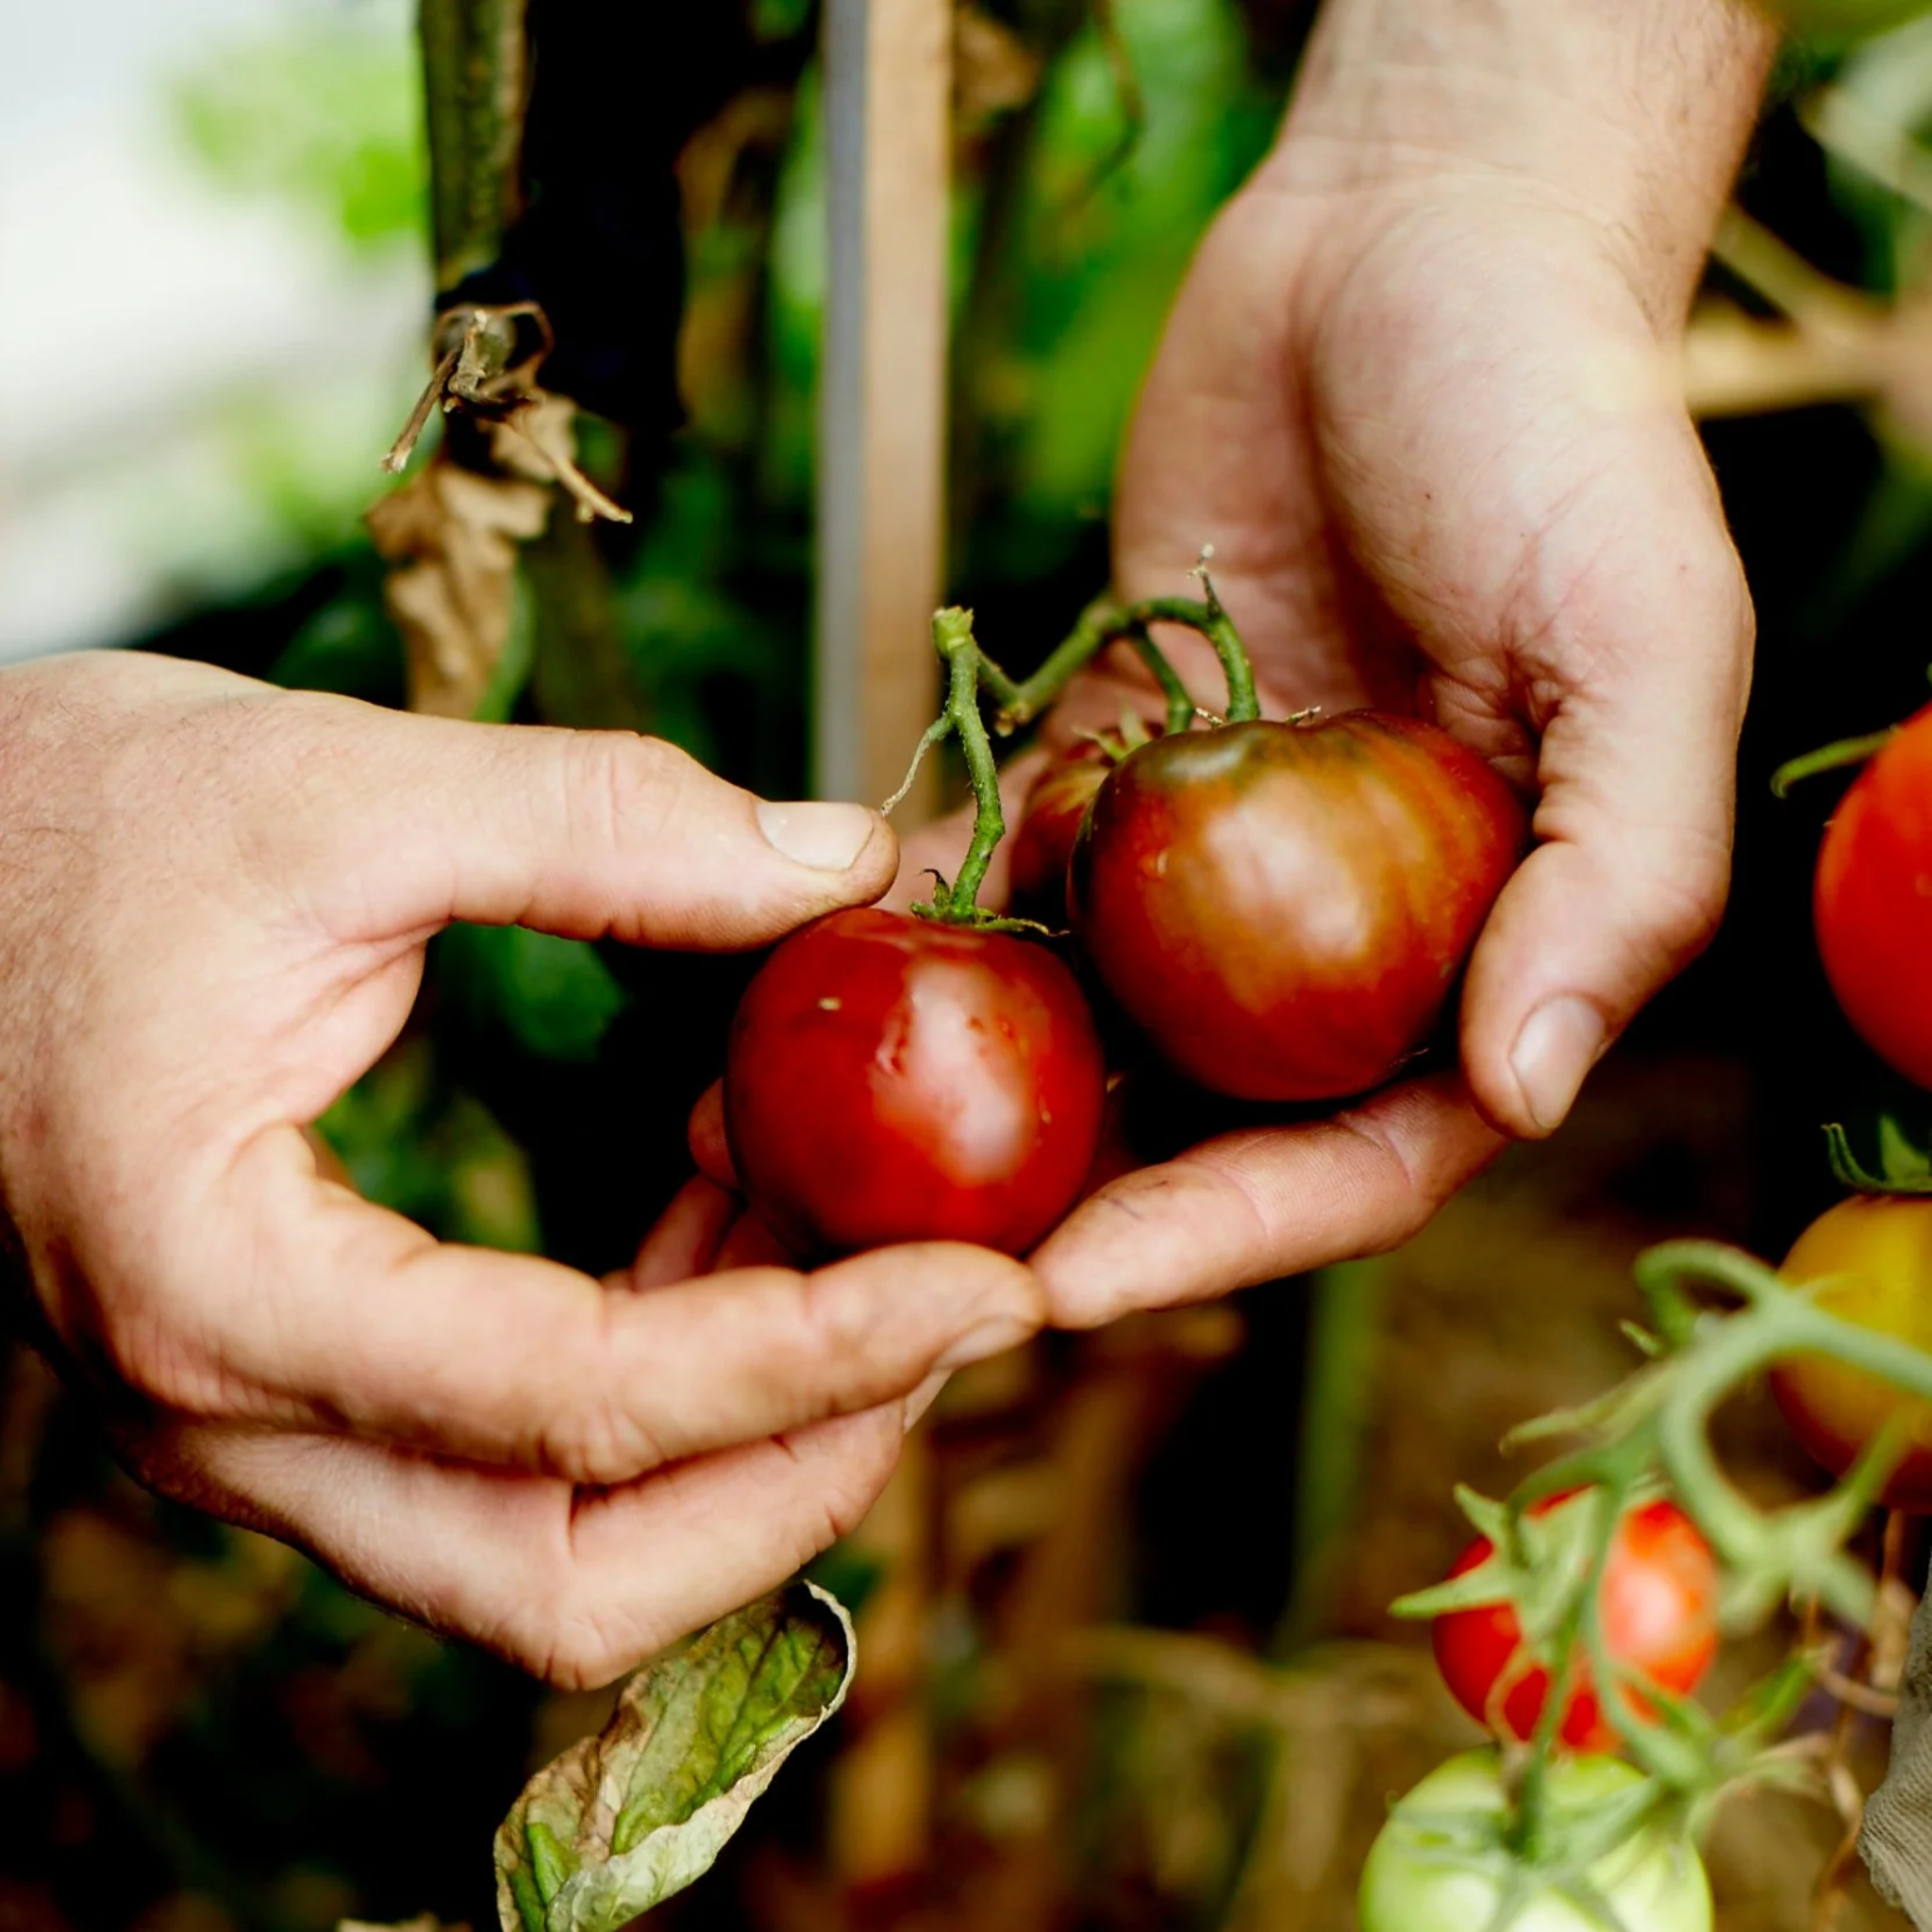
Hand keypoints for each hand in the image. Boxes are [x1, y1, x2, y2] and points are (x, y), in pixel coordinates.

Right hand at [0, 651, 1042, 1685]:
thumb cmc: (73, 819)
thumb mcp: (340, 788)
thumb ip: (604, 825)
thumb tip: (846, 866)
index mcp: (223, 1288)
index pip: (583, 1410)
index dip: (820, 1357)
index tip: (996, 1283)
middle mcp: (232, 1416)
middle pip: (573, 1584)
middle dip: (801, 1471)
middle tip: (953, 1309)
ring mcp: (261, 1422)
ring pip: (552, 1558)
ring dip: (744, 1430)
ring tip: (859, 1225)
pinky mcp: (304, 1376)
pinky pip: (523, 1458)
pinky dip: (669, 1372)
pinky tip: (737, 1200)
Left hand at [903, 0, 1776, 1323]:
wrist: (1405, 239)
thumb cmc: (1558, 430)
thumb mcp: (1645, 645)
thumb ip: (1614, 879)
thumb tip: (1524, 1092)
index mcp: (1486, 940)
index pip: (1356, 1152)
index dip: (1225, 1236)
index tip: (1068, 1289)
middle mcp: (1347, 930)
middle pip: (1202, 1122)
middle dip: (1068, 1206)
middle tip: (905, 1275)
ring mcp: (1221, 854)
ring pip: (1095, 1023)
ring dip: (973, 1096)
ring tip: (820, 1162)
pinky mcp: (1115, 756)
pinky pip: (1019, 870)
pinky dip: (935, 928)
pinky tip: (819, 980)